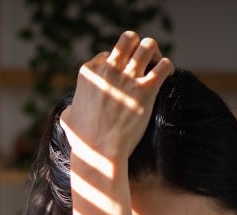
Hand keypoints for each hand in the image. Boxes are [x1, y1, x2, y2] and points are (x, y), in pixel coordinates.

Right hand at [59, 32, 173, 166]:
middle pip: (128, 39)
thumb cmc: (84, 140)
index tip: (122, 74)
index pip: (107, 54)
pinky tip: (168, 76)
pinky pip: (163, 65)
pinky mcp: (145, 90)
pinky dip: (167, 68)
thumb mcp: (68, 120)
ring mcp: (127, 79)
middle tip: (142, 61)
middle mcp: (108, 71)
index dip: (116, 63)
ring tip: (156, 66)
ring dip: (154, 53)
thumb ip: (70, 110)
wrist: (100, 152)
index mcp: (89, 73)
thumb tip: (69, 112)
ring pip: (147, 46)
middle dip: (136, 47)